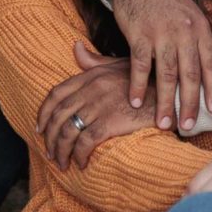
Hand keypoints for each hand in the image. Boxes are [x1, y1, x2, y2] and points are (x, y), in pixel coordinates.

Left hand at [36, 42, 149, 169]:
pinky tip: (81, 163)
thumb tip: (76, 47)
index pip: (56, 95)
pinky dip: (79, 155)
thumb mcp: (118, 64)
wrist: (172, 94)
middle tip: (50, 153)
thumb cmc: (147, 80)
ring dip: (61, 151)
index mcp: (90, 75)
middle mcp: (91, 89)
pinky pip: (85, 142)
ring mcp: (100, 105)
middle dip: (50, 138)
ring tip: (63, 163)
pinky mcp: (111, 122)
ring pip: (68, 131)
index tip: (40, 128)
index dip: (44, 113)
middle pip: (59, 116)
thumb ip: (94, 61)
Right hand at [109, 0, 211, 130]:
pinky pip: (140, 66)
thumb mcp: (190, 17)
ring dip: (166, 102)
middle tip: (188, 126)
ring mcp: (162, 33)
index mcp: (200, 29)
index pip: (211, 65)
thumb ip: (197, 42)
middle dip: (190, 104)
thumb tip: (207, 72)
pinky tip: (136, 102)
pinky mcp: (139, 35)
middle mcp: (184, 32)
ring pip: (167, 75)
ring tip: (164, 123)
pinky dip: (138, 86)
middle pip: (190, 75)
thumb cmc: (165, 2)